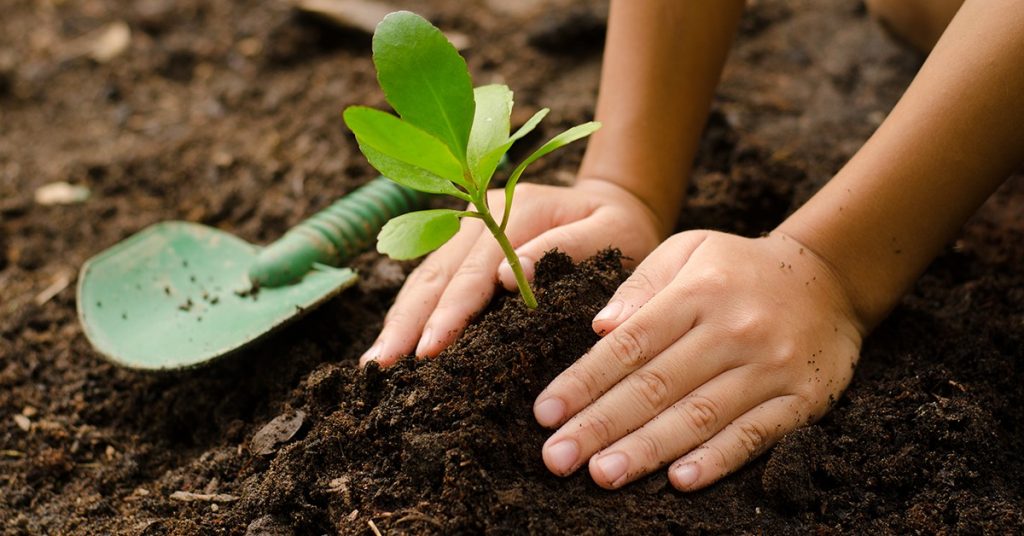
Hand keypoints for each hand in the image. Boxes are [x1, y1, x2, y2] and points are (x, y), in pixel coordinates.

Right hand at [360, 179, 662, 366]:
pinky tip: (394, 341)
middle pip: (436, 273)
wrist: (615, 202)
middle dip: (408, 322)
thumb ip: (566, 248)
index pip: (475, 269)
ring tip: (376, 362)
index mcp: (517, 209)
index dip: (450, 311)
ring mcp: (466, 227)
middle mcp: (481, 214)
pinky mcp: (463, 245)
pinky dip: (410, 311)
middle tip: (382, 366)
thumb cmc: (621, 228)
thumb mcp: (611, 233)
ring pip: (424, 276)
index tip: (430, 348)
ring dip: (399, 320)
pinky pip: (430, 279)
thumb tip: (509, 276)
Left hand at [533, 230, 865, 490]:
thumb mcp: (689, 250)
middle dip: (601, 425)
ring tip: (602, 474)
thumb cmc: (738, 268)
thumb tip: (599, 328)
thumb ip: (641, 285)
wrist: (830, 278)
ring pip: (699, 415)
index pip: (630, 344)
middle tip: (557, 458)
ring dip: (647, 449)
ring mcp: (770, 367)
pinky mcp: (802, 399)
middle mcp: (733, 330)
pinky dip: (718, 460)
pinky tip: (680, 480)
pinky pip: (755, 435)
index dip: (584, 381)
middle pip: (656, 386)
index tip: (545, 412)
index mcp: (697, 293)